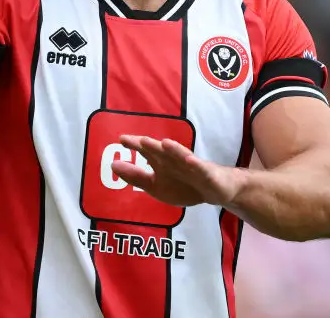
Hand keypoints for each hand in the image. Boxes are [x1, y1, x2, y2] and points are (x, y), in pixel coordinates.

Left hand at [112, 135, 243, 207]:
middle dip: (152, 146)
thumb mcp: (155, 185)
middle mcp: (175, 160)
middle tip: (139, 140)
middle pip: (162, 152)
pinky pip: (200, 168)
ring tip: (163, 144)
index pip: (147, 151)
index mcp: (162, 162)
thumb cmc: (186, 185)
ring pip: (181, 156)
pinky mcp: (206, 173)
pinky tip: (190, 159)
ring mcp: (191, 165)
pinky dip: (195, 163)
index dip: (135, 145)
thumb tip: (112, 165)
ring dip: (172, 150)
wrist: (218, 190)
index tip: (121, 139)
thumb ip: (135, 176)